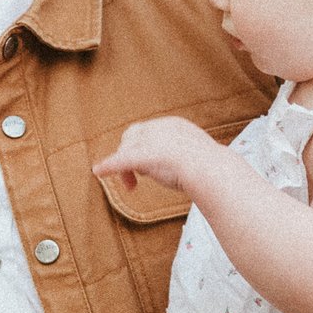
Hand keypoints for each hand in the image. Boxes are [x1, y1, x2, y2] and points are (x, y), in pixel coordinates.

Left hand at [92, 116, 217, 196]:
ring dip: (123, 167)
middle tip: (133, 180)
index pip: (149, 131)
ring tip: (130, 186)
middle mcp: (159, 127)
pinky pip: (119, 161)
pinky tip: (99, 172)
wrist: (213, 171)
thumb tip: (179, 170)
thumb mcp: (198, 157)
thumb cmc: (211, 170)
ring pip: (126, 149)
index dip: (143, 147)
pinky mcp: (141, 155)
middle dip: (128, 155)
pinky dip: (108, 166)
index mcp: (174, 125)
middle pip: (132, 137)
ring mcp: (151, 140)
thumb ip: (184, 158)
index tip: (146, 167)